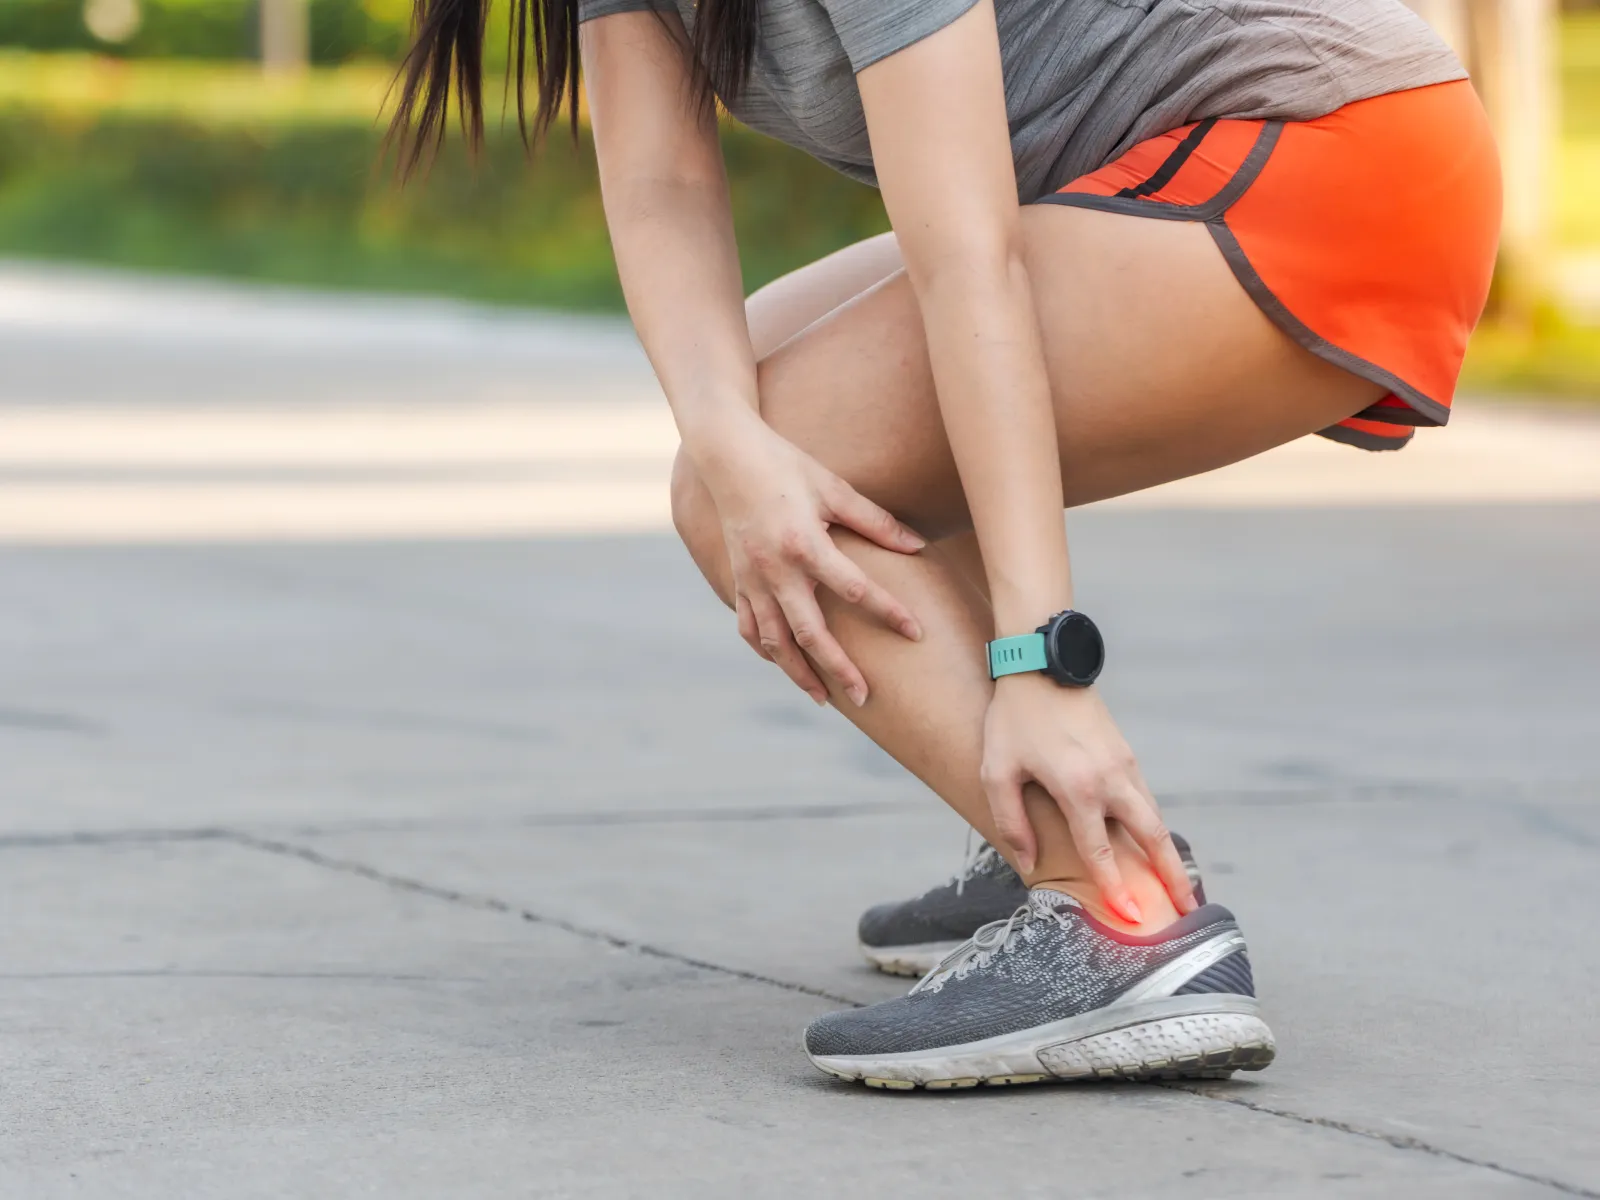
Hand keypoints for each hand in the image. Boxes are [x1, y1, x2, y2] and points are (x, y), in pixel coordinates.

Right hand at [701, 421, 924, 705]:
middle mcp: (775, 570)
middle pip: (811, 633)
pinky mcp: (738, 580)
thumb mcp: (834, 488)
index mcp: (804, 544)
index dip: (888, 612)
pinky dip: (766, 650)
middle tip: (865, 697)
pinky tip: (784, 664)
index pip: (855, 589)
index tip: (915, 633)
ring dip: (799, 673)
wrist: (727, 457)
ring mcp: (752, 579)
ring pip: (775, 641)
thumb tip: (917, 546)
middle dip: (838, 669)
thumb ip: (876, 521)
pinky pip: (749, 626)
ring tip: (824, 699)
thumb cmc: (786, 466)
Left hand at [980, 675, 1196, 921]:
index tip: (1131, 918)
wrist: (1041, 664)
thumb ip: (1011, 822)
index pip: (1101, 851)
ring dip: (1169, 852)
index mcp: (1078, 788)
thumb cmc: (1013, 719)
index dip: (1115, 887)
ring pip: (1155, 817)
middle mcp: (1110, 779)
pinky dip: (1155, 827)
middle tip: (1190, 911)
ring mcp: (1124, 764)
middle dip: (1173, 876)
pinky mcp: (1126, 754)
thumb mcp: (997, 771)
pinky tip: (1154, 845)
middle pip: (1152, 837)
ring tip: (1180, 886)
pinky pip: (1146, 799)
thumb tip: (1029, 864)